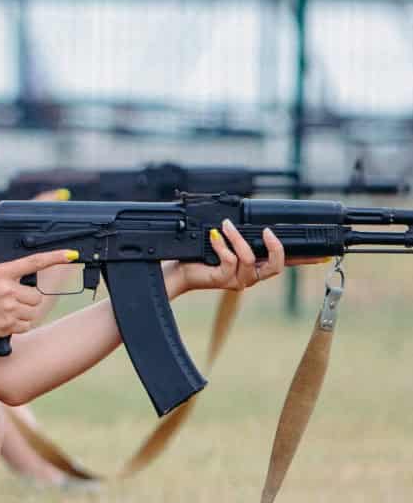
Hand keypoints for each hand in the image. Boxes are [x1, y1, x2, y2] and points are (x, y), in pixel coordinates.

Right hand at [0, 249, 77, 342]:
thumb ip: (5, 274)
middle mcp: (6, 288)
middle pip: (36, 296)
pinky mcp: (7, 325)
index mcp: (0, 271)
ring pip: (33, 312)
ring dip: (23, 314)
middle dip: (27, 301)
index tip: (71, 255)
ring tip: (3, 313)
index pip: (34, 261)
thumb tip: (27, 277)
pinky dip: (18, 326)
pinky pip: (26, 326)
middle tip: (9, 303)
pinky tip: (3, 322)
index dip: (55, 257)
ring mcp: (8, 307)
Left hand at [168, 220, 297, 295]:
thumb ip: (244, 236)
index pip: (286, 263)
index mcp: (257, 267)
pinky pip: (229, 260)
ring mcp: (238, 280)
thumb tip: (255, 221)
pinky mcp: (223, 280)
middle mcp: (251, 277)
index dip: (305, 260)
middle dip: (275, 248)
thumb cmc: (202, 256)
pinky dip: (222, 244)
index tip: (323, 255)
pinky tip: (213, 235)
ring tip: (226, 225)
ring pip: (250, 259)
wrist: (179, 271)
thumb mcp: (228, 243)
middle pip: (277, 267)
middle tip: (267, 231)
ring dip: (238, 239)